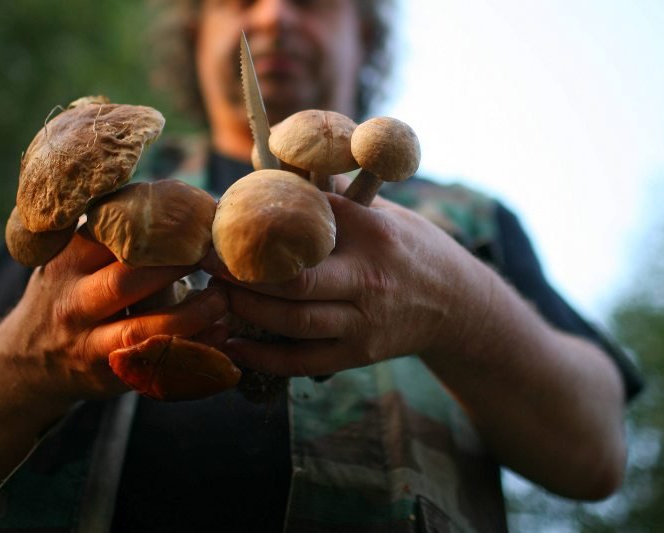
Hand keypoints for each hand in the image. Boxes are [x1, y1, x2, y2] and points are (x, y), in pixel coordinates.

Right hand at [0, 231, 229, 400]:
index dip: (159, 228)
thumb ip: (113, 237)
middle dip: (178, 265)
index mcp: (69, 259)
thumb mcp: (73, 260)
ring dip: (192, 312)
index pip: (112, 235)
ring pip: (144, 327)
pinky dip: (193, 348)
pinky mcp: (108, 374)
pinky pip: (155, 361)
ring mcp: (88, 341)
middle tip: (215, 256)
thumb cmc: (68, 295)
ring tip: (221, 298)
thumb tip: (183, 202)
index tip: (196, 220)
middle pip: (128, 278)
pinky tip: (220, 334)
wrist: (27, 361)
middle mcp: (73, 300)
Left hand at [202, 189, 479, 376]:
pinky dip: (262, 356)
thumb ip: (334, 200)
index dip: (259, 224)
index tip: (223, 220)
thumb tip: (278, 167)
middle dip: (241, 272)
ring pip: (292, 320)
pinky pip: (301, 360)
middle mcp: (368, 279)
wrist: (456, 304)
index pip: (307, 225)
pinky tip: (233, 346)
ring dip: (246, 308)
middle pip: (293, 280)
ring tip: (216, 294)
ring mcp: (363, 322)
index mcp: (373, 234)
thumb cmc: (408, 249)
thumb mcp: (382, 213)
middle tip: (207, 260)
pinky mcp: (357, 354)